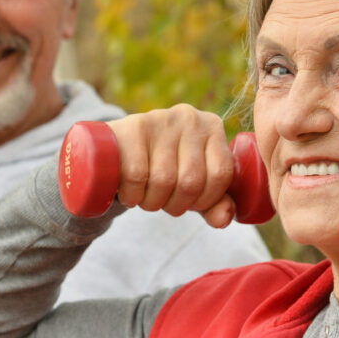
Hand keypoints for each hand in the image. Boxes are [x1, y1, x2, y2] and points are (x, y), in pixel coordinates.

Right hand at [106, 104, 237, 227]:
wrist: (115, 147)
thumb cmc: (162, 167)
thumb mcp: (193, 186)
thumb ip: (215, 205)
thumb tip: (223, 219)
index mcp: (212, 127)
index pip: (221, 174)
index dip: (205, 200)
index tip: (189, 203)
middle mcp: (190, 118)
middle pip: (192, 180)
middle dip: (176, 205)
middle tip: (163, 202)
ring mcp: (162, 118)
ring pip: (164, 180)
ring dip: (152, 202)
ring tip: (145, 196)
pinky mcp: (134, 126)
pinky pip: (137, 175)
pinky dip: (133, 195)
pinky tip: (129, 192)